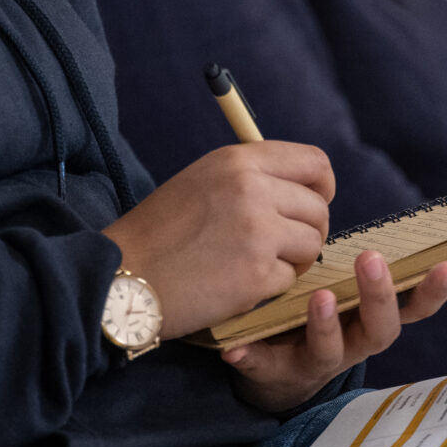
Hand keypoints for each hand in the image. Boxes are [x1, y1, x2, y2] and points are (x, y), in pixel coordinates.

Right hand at [103, 142, 333, 337]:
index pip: (314, 163)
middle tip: (279, 246)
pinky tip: (238, 283)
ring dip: (293, 259)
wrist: (124, 276)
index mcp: (238, 161)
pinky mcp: (257, 275)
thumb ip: (250, 177)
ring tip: (257, 264)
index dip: (322, 187)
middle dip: (307, 230)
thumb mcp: (202, 181)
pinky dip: (271, 286)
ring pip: (313, 244)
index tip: (311, 203)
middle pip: (318, 208)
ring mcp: (257, 232)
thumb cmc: (160, 231)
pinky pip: (291, 279)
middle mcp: (252, 189)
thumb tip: (302, 189)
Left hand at [224, 254, 446, 412]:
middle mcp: (353, 342)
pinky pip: (262, 366)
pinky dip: (251, 357)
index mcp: (373, 316)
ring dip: (326, 325)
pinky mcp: (274, 372)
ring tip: (319, 298)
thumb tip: (423, 218)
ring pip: (330, 350)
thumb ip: (379, 258)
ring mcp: (314, 359)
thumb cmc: (322, 310)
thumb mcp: (352, 285)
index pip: (413, 302)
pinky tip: (235, 349)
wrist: (278, 370)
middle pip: (380, 328)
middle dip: (378, 296)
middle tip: (370, 260)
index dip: (435, 287)